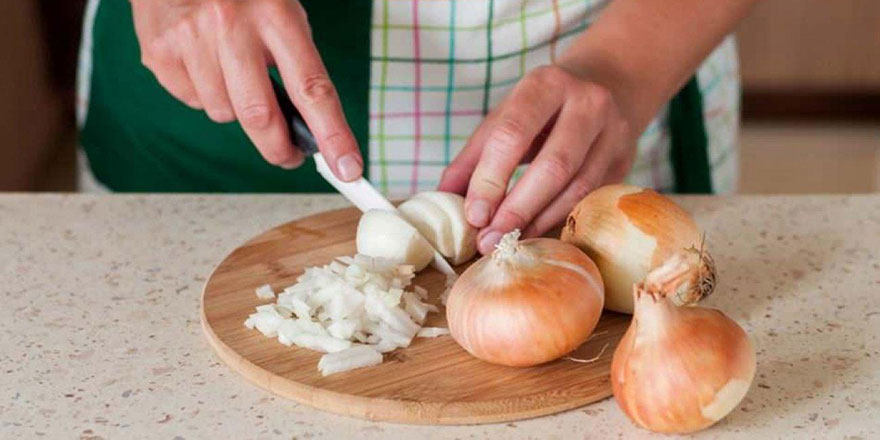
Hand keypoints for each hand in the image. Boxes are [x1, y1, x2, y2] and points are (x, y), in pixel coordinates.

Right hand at [131, 0, 361, 179]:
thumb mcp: (281, 13)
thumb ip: (296, 64)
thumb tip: (309, 129)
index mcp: (275, 14)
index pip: (312, 88)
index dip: (332, 134)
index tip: (347, 167)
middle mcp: (231, 25)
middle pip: (260, 116)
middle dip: (279, 148)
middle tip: (290, 155)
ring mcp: (190, 39)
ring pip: (224, 113)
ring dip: (236, 108)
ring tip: (233, 73)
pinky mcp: (160, 52)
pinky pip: (193, 101)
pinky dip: (204, 93)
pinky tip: (204, 62)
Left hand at [438, 65, 635, 254]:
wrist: (610, 83)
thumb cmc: (542, 107)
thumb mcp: (505, 117)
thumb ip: (473, 157)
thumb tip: (443, 199)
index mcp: (546, 84)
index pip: (513, 134)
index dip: (491, 178)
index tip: (474, 216)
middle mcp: (587, 103)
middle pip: (553, 165)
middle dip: (517, 209)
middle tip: (488, 240)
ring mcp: (614, 132)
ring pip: (577, 187)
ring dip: (538, 221)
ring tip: (508, 241)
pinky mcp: (626, 160)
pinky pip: (591, 198)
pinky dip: (559, 219)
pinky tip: (536, 233)